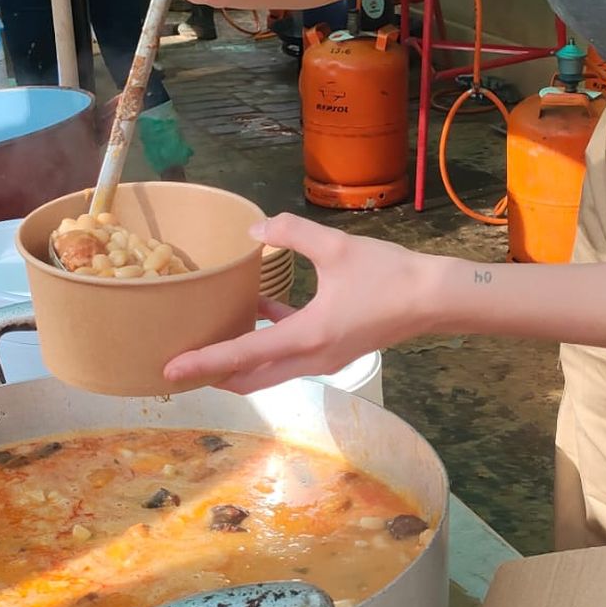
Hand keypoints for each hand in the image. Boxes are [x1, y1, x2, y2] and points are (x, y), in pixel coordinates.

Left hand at [163, 214, 435, 391]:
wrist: (434, 298)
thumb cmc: (388, 274)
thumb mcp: (336, 247)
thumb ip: (291, 232)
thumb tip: (254, 228)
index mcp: (307, 336)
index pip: (243, 354)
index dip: (203, 362)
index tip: (171, 370)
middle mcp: (312, 358)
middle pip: (250, 378)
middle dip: (213, 376)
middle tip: (181, 369)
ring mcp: (325, 360)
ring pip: (270, 370)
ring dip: (240, 363)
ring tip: (210, 344)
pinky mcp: (335, 351)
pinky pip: (290, 355)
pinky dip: (269, 342)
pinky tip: (262, 309)